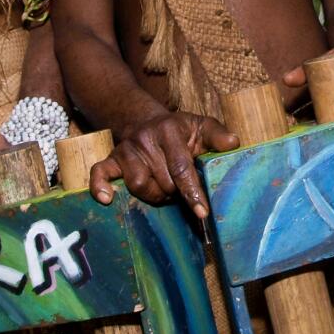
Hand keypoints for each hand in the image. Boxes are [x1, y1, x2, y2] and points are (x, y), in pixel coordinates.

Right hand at [89, 111, 238, 217]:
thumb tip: (233, 143)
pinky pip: (100, 173)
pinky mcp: (112, 158)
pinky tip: (107, 199)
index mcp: (170, 130)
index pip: (181, 167)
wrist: (147, 121)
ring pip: (138, 185)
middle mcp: (146, 138)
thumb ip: (217, 135)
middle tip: (180, 190)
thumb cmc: (180, 130)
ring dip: (153, 195)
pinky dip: (101, 187)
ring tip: (162, 189)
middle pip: (162, 182)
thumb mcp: (201, 126)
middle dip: (174, 192)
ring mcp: (127, 149)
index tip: (202, 212)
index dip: (192, 192)